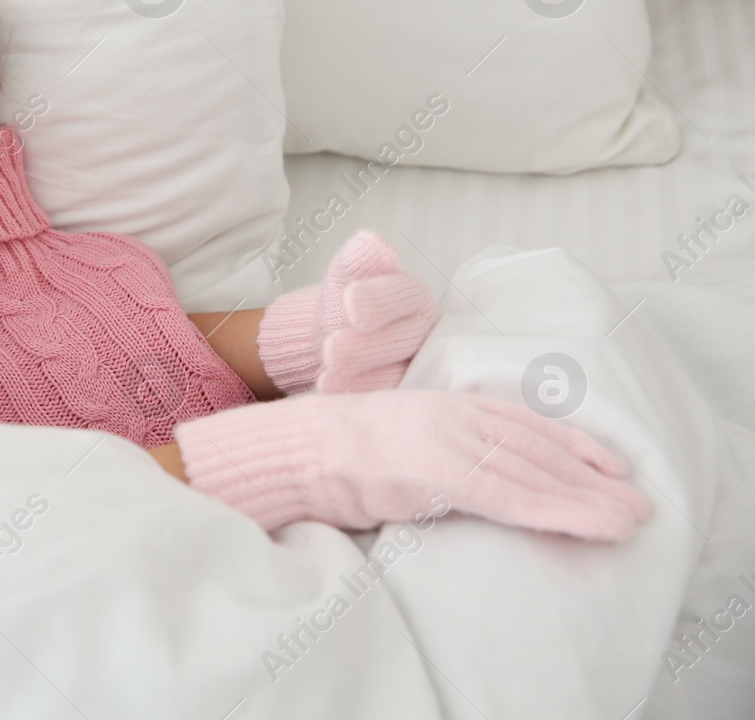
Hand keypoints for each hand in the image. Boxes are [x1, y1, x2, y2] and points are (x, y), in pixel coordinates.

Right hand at [172, 389, 651, 542]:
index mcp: (439, 402)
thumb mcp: (391, 436)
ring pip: (532, 472)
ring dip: (586, 499)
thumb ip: (429, 442)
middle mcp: (452, 414)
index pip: (519, 420)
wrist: (291, 449)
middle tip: (635, 501)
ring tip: (627, 521)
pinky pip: (509, 495)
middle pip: (536, 446)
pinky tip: (586, 524)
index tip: (608, 463)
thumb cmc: (329, 452)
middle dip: (590, 475)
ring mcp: (447, 441)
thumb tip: (454, 470)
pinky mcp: (439, 471)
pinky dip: (553, 510)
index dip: (569, 442)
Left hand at [257, 229, 439, 394]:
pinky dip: (358, 396)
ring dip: (363, 377)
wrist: (333, 334)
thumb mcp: (346, 272)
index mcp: (412, 295)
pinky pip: (387, 396)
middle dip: (366, 346)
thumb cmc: (345, 298)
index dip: (379, 298)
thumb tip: (370, 241)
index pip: (404, 295)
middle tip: (331, 349)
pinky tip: (329, 391)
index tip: (349, 299)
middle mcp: (424, 331)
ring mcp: (416, 364)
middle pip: (403, 340)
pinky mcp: (404, 391)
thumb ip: (358, 259)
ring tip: (327, 375)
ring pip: (397, 374)